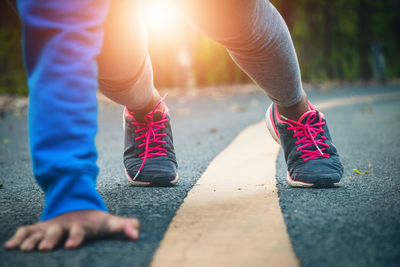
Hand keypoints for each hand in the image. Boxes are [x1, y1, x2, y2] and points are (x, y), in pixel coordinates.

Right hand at [4, 210, 139, 250]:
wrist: (79, 210)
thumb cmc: (96, 223)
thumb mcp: (110, 224)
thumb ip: (125, 227)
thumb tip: (137, 234)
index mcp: (82, 226)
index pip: (79, 232)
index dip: (76, 238)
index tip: (72, 246)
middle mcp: (64, 225)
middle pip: (55, 232)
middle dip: (50, 239)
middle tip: (45, 248)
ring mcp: (49, 226)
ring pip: (38, 232)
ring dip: (31, 240)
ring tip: (24, 249)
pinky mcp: (38, 229)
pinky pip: (26, 231)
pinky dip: (17, 237)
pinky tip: (10, 247)